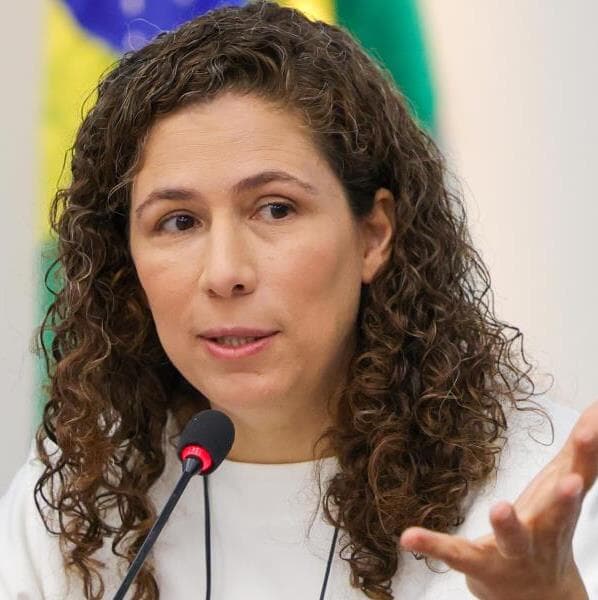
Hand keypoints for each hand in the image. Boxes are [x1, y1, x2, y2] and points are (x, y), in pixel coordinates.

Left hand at [399, 400, 597, 599]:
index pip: (578, 477)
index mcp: (560, 508)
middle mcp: (543, 532)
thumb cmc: (549, 532)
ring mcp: (511, 552)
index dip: (586, 453)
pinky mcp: (479, 565)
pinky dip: (433, 545)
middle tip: (569, 481)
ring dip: (508, 525)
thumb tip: (597, 407)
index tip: (590, 429)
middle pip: (557, 515)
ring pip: (513, 540)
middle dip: (564, 499)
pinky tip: (409, 537)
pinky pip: (456, 554)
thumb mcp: (564, 489)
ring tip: (499, 507)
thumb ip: (579, 452)